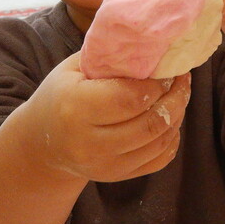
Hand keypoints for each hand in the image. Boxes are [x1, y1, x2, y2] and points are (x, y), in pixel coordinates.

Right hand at [22, 53, 190, 182]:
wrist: (42, 142)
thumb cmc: (61, 95)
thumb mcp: (75, 69)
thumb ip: (109, 57)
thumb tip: (153, 45)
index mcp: (75, 108)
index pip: (130, 98)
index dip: (157, 83)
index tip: (168, 69)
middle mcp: (89, 143)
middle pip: (150, 123)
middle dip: (175, 98)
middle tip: (182, 79)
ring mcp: (104, 166)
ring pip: (159, 142)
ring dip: (177, 116)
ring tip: (179, 95)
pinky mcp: (117, 177)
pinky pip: (159, 160)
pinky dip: (172, 138)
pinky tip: (170, 119)